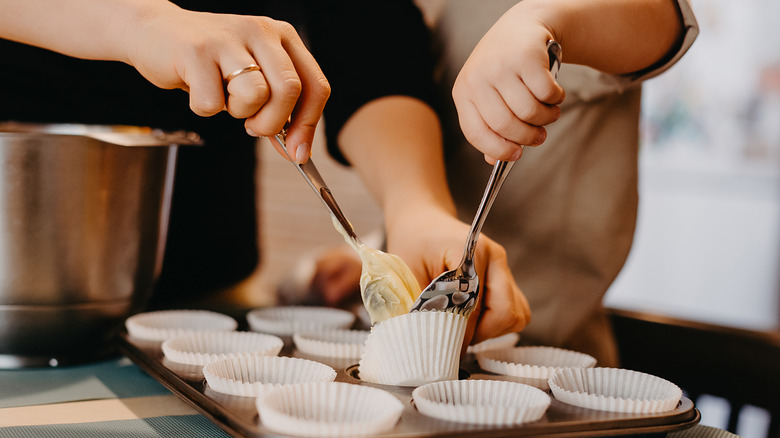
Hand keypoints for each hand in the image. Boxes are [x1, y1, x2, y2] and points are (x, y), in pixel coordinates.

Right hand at [128, 4, 329, 162]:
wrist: (153, 33)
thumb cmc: (209, 62)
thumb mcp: (252, 76)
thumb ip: (278, 107)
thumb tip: (297, 150)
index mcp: (283, 36)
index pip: (315, 85)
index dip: (309, 125)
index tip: (299, 153)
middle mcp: (260, 31)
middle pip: (290, 90)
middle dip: (273, 123)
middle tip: (253, 128)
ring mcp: (228, 39)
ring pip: (256, 94)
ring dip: (239, 113)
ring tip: (224, 99)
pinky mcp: (195, 51)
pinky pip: (211, 103)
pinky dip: (204, 109)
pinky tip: (197, 90)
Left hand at [386, 206, 529, 345]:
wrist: (423, 222)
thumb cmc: (412, 245)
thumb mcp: (408, 274)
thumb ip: (422, 306)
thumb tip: (433, 345)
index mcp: (470, 249)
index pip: (475, 302)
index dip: (460, 330)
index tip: (442, 345)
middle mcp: (495, 257)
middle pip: (505, 312)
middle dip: (479, 333)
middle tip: (453, 336)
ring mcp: (504, 268)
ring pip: (517, 314)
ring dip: (492, 330)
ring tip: (463, 326)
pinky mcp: (507, 279)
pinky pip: (517, 311)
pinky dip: (499, 324)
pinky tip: (473, 320)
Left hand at [452, 5, 563, 163]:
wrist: (521, 26)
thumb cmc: (503, 67)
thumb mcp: (487, 94)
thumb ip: (489, 126)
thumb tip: (494, 160)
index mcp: (463, 93)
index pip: (476, 133)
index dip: (497, 149)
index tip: (515, 154)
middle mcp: (477, 79)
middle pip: (505, 126)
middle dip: (528, 137)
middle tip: (540, 136)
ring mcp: (501, 67)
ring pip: (529, 112)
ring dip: (546, 118)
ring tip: (549, 112)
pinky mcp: (526, 57)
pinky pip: (546, 94)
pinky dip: (556, 99)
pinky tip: (554, 93)